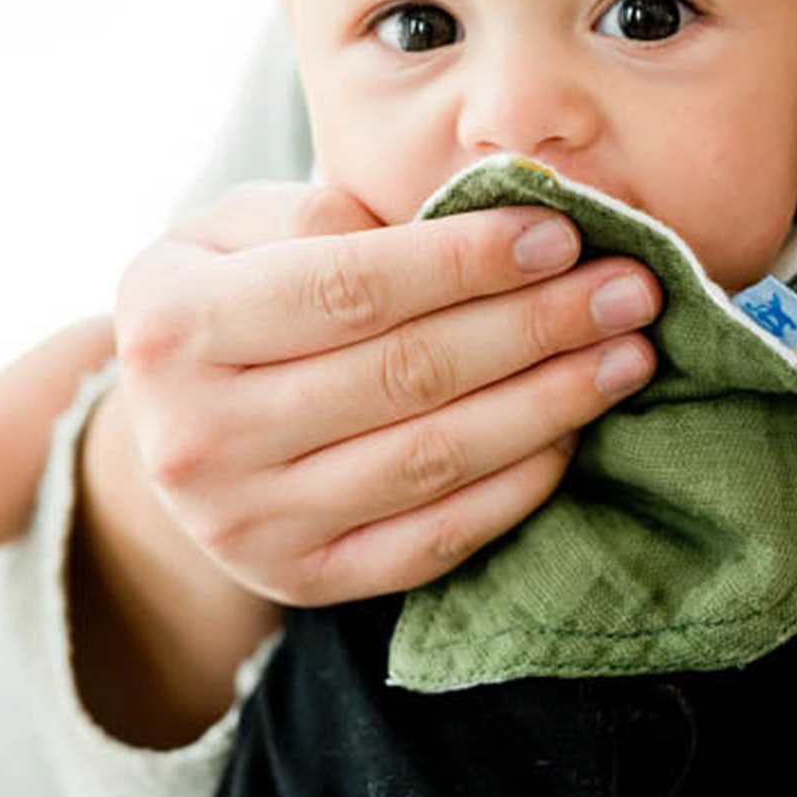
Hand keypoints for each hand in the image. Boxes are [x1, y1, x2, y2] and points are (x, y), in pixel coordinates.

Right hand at [113, 180, 660, 606]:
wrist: (167, 424)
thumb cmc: (223, 294)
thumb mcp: (235, 227)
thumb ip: (330, 217)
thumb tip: (471, 219)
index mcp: (175, 324)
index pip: (350, 288)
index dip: (465, 261)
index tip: (560, 235)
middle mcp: (201, 435)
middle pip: (404, 374)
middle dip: (535, 326)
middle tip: (628, 291)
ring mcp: (250, 523)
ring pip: (430, 459)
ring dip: (547, 404)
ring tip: (627, 355)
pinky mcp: (302, 579)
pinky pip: (431, 540)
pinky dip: (514, 487)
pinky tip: (572, 434)